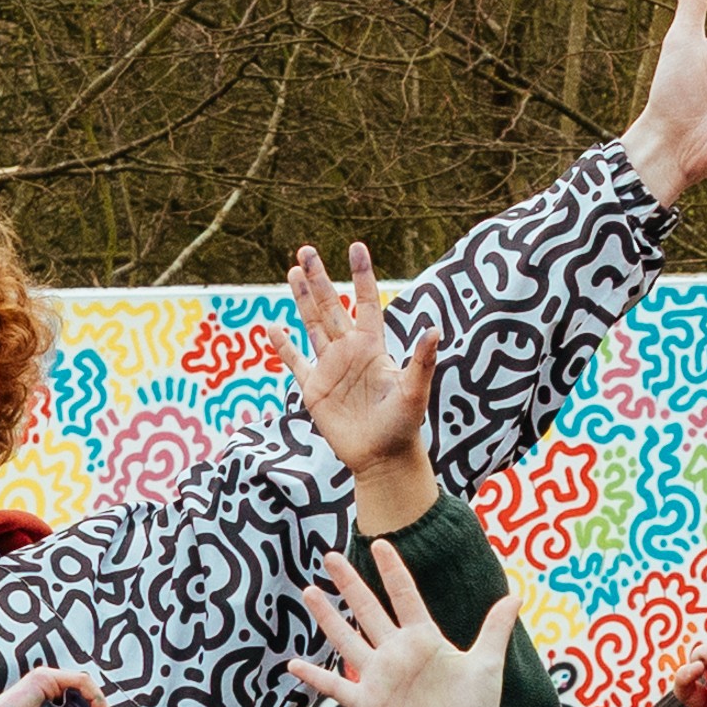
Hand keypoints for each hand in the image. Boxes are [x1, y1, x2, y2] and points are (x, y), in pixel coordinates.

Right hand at [287, 240, 426, 516]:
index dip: (360, 276)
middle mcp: (349, 351)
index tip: (356, 248)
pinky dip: (282, 346)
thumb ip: (422, 360)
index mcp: (372, 347)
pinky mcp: (314, 389)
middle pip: (330, 306)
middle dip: (319, 278)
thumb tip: (435, 328)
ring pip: (311, 325)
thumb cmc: (403, 426)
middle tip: (306, 249)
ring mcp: (330, 368)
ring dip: (301, 300)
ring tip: (292, 272)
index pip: (364, 303)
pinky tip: (271, 326)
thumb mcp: (415, 391)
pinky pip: (295, 362)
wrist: (382, 459)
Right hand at [290, 535, 505, 706]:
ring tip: (309, 591)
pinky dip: (315, 676)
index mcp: (423, 639)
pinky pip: (335, 686)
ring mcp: (378, 676)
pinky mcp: (367, 703)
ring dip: (327, 617)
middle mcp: (396, 652)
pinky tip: (294, 665)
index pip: (404, 595)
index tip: (381, 543)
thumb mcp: (486, 665)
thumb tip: (516, 595)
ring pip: (346, 639)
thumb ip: (495, 629)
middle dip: (349, 582)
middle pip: (367, 608)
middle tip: (330, 556)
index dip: (392, 570)